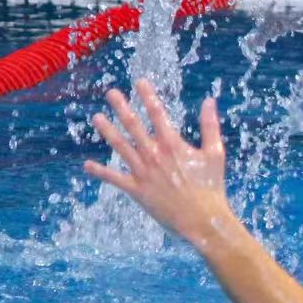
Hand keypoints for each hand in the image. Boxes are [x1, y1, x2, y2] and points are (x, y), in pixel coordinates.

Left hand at [83, 79, 236, 246]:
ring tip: (96, 117)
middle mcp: (154, 155)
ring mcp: (143, 172)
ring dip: (107, 130)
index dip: (147, 96)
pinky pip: (114, 178)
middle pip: (133, 125)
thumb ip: (210, 126)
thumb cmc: (211, 187)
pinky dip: (101, 172)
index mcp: (173, 144)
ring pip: (120, 146)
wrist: (202, 220)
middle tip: (111, 93)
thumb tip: (209, 101)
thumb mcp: (215, 153)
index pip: (157, 113)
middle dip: (121, 107)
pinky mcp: (136, 190)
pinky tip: (88, 165)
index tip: (139, 82)